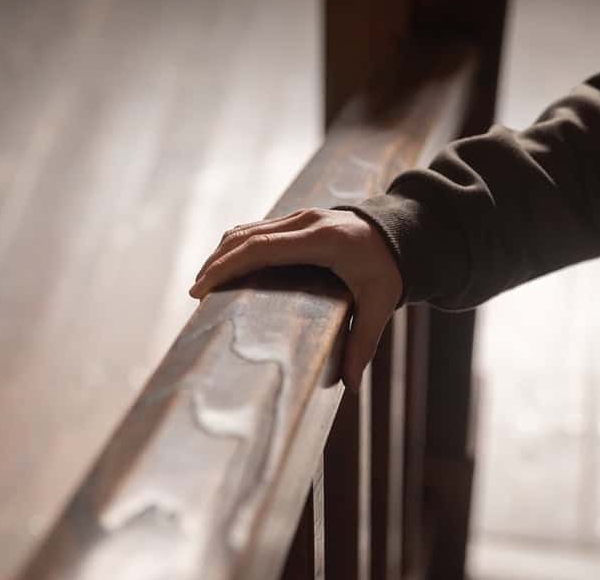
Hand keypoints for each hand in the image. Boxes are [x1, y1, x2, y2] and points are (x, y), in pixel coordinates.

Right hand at [190, 208, 402, 390]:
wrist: (404, 232)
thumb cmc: (390, 268)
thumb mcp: (381, 304)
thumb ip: (364, 342)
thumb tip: (350, 385)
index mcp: (321, 240)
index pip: (261, 248)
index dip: (227, 265)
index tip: (202, 287)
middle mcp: (306, 221)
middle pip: (246, 237)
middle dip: (216, 263)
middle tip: (195, 294)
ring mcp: (300, 215)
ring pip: (247, 229)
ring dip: (222, 253)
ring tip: (204, 283)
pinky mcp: (298, 218)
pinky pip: (257, 228)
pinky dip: (237, 247)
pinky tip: (227, 267)